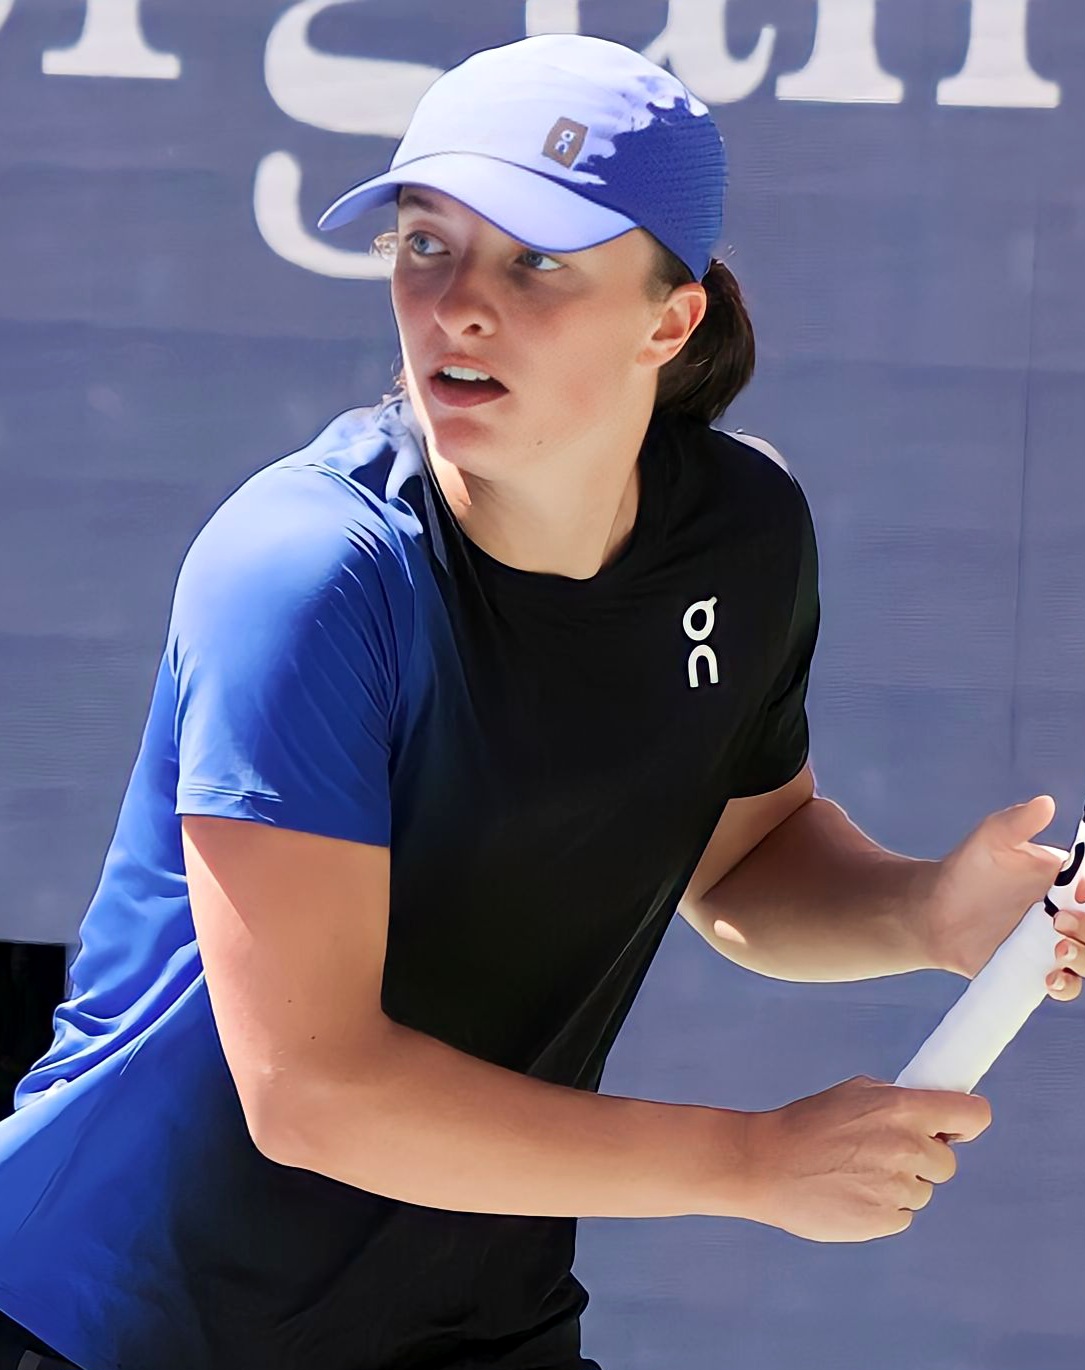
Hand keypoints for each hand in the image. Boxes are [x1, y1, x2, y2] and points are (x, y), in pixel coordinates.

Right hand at [740, 1076, 991, 1242]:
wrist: (764, 1164)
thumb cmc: (806, 1124)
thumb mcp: (853, 1092)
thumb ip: (898, 1101)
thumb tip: (933, 1112)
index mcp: (901, 1109)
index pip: (973, 1115)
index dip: (968, 1122)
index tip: (957, 1128)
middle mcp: (906, 1147)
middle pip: (947, 1162)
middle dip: (923, 1157)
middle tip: (883, 1151)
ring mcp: (896, 1188)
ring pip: (922, 1190)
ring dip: (899, 1183)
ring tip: (855, 1172)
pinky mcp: (883, 1221)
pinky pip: (901, 1215)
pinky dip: (882, 1207)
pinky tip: (850, 1193)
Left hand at [926, 795, 1084, 1001]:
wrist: (933, 911)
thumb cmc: (967, 868)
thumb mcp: (991, 838)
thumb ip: (1017, 822)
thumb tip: (1045, 803)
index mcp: (1070, 882)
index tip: (1080, 891)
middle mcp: (1071, 914)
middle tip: (1059, 920)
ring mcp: (1057, 945)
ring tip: (1057, 948)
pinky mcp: (1038, 970)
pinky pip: (1068, 986)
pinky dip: (1067, 985)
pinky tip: (1049, 976)